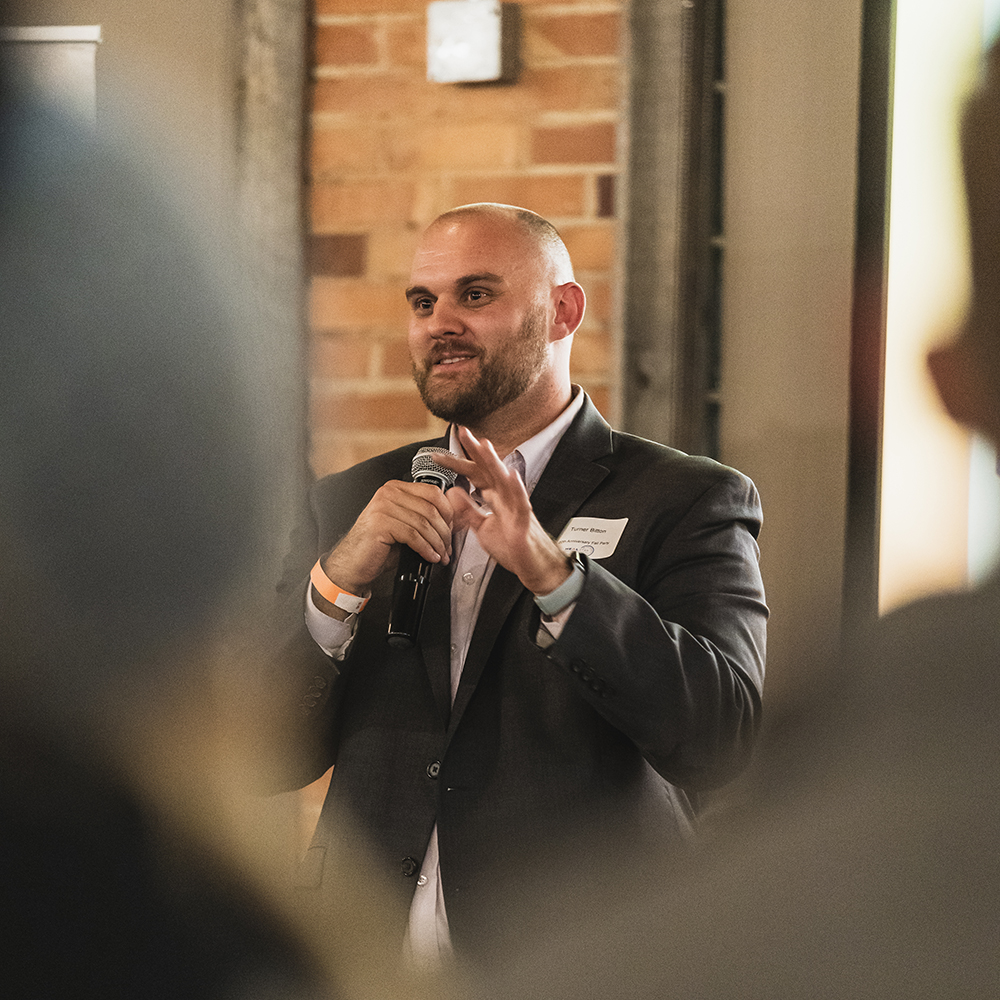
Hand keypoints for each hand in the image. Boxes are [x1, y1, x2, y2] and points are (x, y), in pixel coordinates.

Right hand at [314, 480, 453, 618]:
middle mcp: (388, 493)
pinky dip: (426, 548)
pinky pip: (413, 535)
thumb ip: (426, 519)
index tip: (452, 530)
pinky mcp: (380, 523)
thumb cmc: (380, 547)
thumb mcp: (407, 527)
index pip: (433, 492)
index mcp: (396, 488)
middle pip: (431, 508)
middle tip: (448, 548)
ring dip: (437, 543)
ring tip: (441, 555)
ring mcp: (383, 506)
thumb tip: (454, 522)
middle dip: (445, 532)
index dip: (448, 513)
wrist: (353, 563)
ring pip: (424, 523)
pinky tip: (430, 556)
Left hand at [437, 427, 571, 595]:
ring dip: (494, 462)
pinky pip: (520, 501)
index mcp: (495, 498)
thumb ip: (469, 511)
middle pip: (488, 469)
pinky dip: (516, 488)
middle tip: (463, 432)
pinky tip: (511, 475)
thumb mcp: (482, 528)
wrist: (533, 565)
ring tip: (484, 446)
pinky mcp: (524, 519)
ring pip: (503, 479)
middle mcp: (505, 497)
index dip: (460, 461)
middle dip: (475, 450)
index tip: (442, 451)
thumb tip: (454, 494)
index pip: (475, 474)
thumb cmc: (513, 546)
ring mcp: (516, 506)